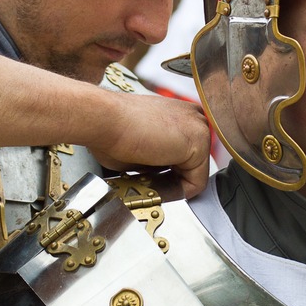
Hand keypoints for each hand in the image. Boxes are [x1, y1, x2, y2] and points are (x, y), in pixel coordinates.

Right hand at [91, 93, 210, 197]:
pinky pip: (197, 182)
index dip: (169, 172)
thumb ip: (157, 161)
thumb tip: (157, 178)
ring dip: (173, 185)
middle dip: (173, 179)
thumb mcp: (141, 148)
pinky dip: (178, 192)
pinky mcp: (199, 143)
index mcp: (179, 113)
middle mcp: (193, 117)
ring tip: (150, 185)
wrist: (105, 120)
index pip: (185, 152)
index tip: (152, 181)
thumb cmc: (112, 130)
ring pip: (196, 173)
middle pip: (193, 162)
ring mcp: (199, 127)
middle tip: (149, 186)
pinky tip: (158, 187)